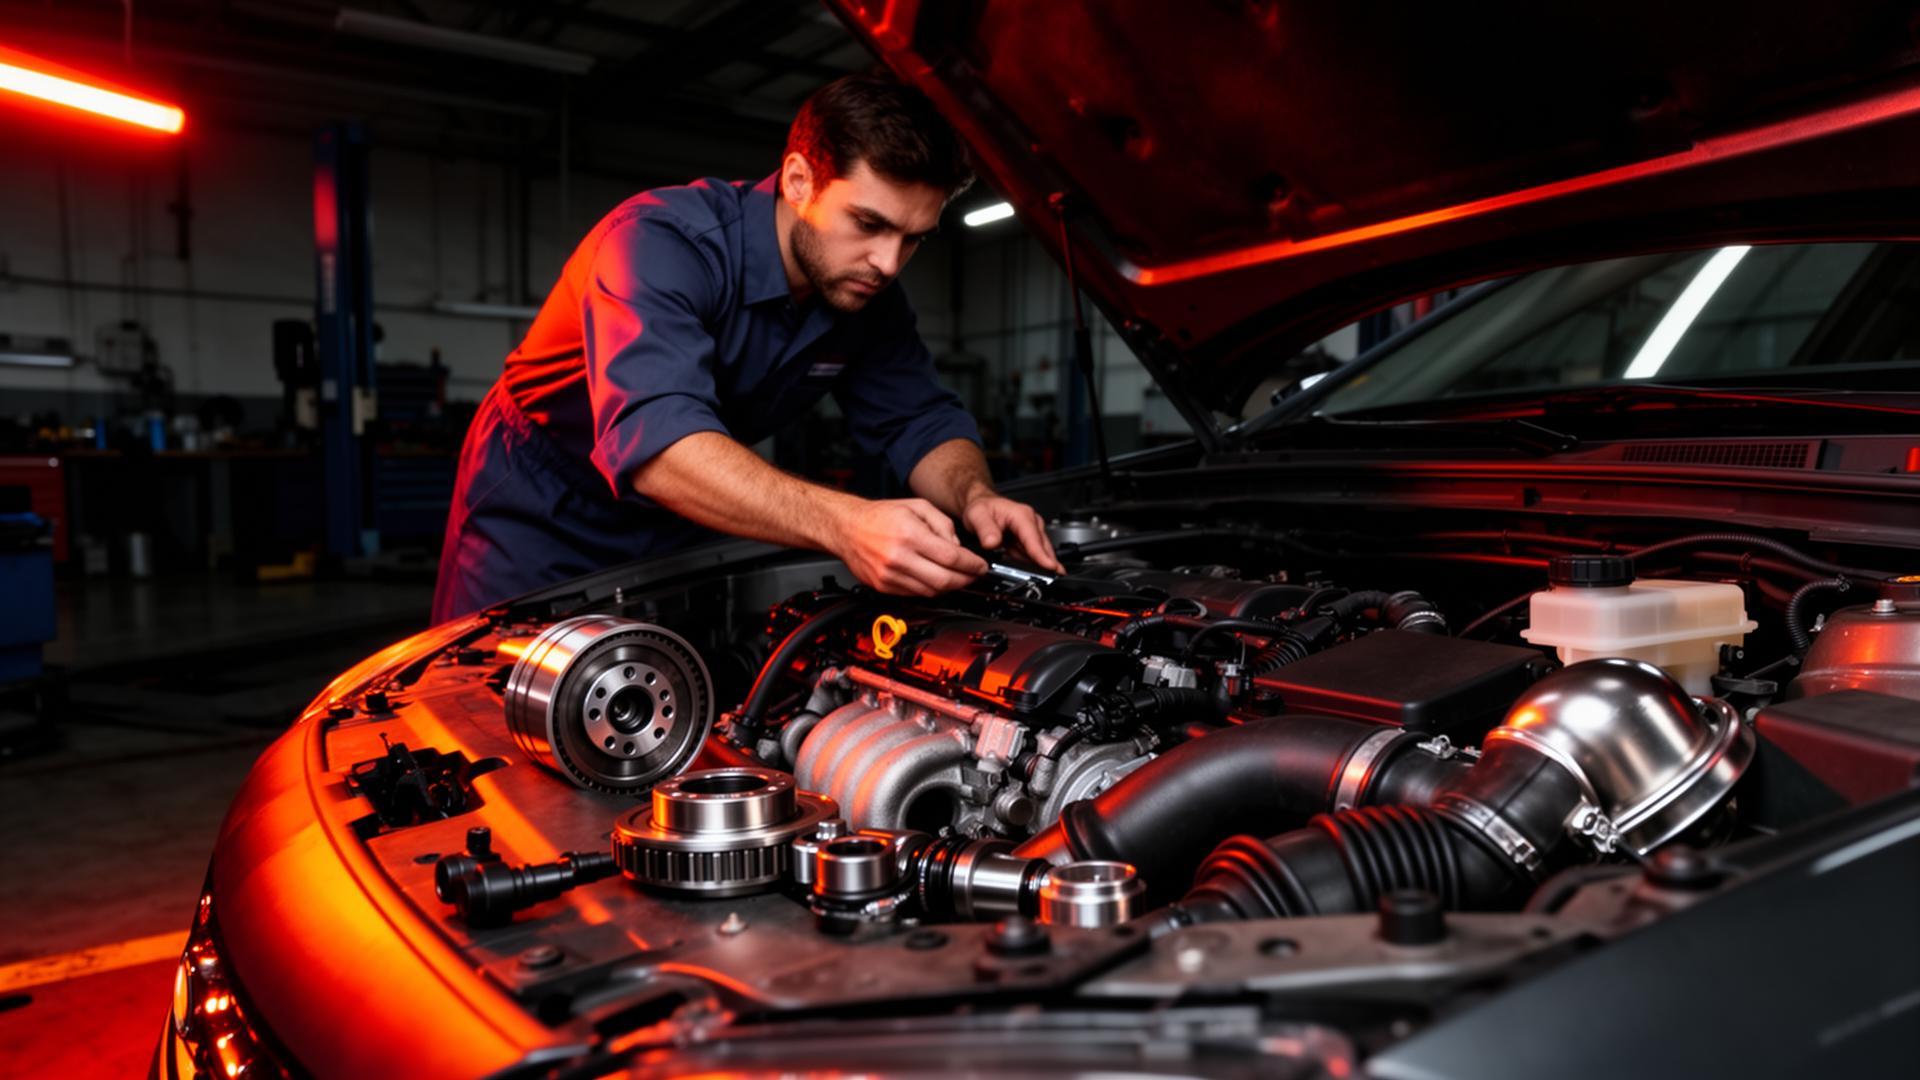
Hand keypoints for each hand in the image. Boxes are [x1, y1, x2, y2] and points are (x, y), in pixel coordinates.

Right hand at [829, 497, 989, 595]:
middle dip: (966, 580)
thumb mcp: (917, 506)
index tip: (980, 565)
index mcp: (909, 534)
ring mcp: (890, 575)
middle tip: (974, 575)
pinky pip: (915, 594)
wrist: (847, 527)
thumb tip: (958, 545)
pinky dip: (931, 589)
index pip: (951, 557)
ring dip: (949, 587)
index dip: (972, 564)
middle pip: (944, 580)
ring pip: (931, 591)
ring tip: (957, 578)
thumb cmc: (879, 515)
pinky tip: (936, 580)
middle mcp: (899, 557)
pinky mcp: (884, 586)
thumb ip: (943, 523)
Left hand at [960, 493, 1064, 573]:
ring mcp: (1032, 533)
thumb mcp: (978, 515)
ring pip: (1041, 553)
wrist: (981, 505)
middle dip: (1047, 564)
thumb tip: (992, 543)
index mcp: (1022, 515)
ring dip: (1042, 567)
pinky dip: (1035, 566)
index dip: (1041, 554)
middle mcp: (1031, 523)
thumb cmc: (982, 507)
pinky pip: (1035, 556)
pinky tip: (1034, 576)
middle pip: (1043, 547)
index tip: (1049, 566)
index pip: (1034, 538)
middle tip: (1049, 582)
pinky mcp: (1028, 542)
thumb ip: (985, 530)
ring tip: (1043, 582)